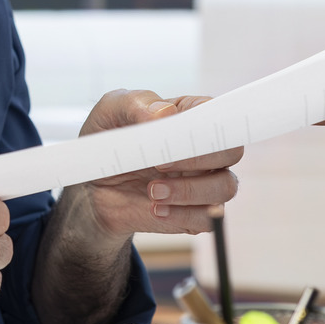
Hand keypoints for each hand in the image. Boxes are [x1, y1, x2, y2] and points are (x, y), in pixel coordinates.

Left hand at [68, 90, 242, 239]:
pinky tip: (154, 209)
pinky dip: (182, 215)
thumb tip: (164, 113)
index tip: (177, 136)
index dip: (208, 125)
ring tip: (152, 191)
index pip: (219, 115)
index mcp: (190, 117)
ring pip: (225, 187)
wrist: (92, 186)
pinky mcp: (193, 212)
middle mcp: (204, 149)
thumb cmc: (109, 140)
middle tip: (160, 162)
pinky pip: (206, 219)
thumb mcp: (110, 112)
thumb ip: (136, 104)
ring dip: (189, 191)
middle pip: (231, 151)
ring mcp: (202, 182)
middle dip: (200, 158)